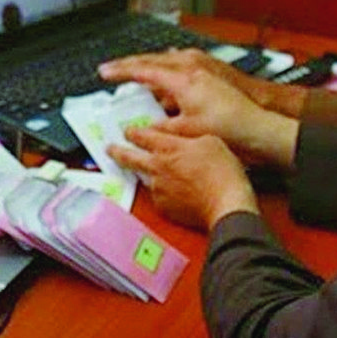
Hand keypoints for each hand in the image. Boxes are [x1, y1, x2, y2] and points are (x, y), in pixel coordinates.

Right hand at [101, 47, 307, 118]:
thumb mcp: (186, 131)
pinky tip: (164, 75)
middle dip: (129, 65)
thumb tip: (140, 130)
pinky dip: (165, 69)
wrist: (258, 125)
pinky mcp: (209, 71)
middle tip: (111, 70)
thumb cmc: (229, 125)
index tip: (104, 72)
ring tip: (132, 73)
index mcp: (181, 78)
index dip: (120, 71)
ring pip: (165, 59)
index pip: (142, 69)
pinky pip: (179, 63)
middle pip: (151, 59)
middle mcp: (190, 66)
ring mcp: (201, 66)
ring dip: (147, 65)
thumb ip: (159, 129)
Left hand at [107, 129, 257, 231]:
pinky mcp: (164, 207)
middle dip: (117, 151)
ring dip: (148, 174)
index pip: (142, 135)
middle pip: (130, 157)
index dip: (133, 132)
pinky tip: (178, 192)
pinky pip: (159, 196)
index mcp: (168, 147)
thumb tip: (179, 139)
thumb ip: (187, 138)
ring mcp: (158, 188)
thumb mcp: (209, 141)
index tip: (127, 130)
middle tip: (109, 148)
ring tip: (160, 174)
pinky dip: (164, 192)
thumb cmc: (223, 172)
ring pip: (147, 177)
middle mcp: (157, 167)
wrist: (227, 204)